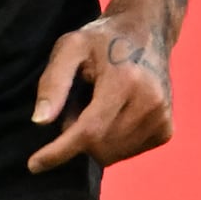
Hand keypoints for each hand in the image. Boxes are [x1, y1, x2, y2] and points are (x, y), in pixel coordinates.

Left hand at [27, 0, 178, 171]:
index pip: (89, 130)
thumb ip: (53, 84)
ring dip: (95, 139)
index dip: (59, 151)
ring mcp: (162, 118)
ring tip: (98, 105)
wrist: (147, 34)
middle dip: (77, 135)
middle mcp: (150, 102)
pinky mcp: (166, 130)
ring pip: (112, 155)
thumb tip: (40, 122)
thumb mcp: (70, 48)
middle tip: (78, 103)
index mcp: (125, 80)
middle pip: (98, 146)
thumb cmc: (101, 40)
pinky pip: (126, 152)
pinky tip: (115, 114)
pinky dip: (112, 141)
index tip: (34, 165)